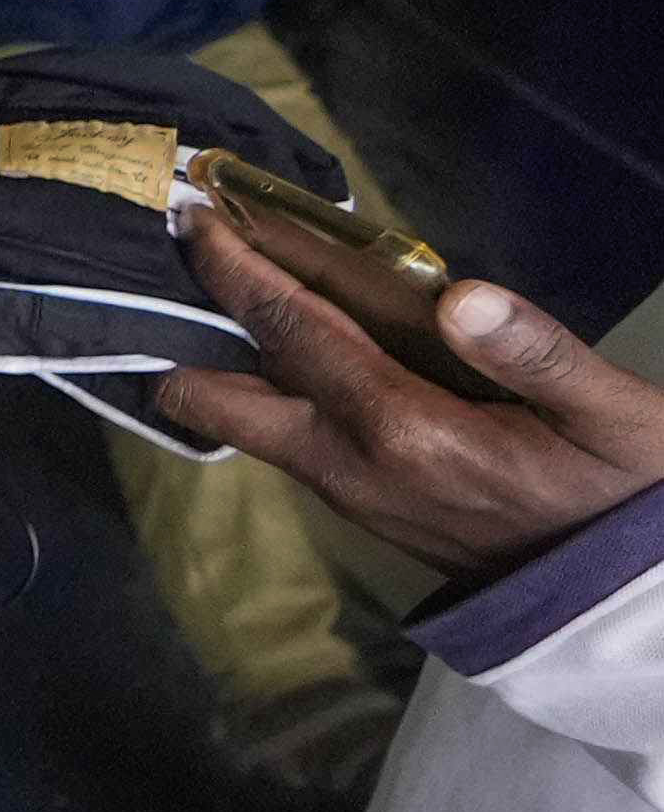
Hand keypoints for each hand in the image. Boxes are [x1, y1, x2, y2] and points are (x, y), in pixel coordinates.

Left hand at [161, 204, 663, 589]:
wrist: (623, 597)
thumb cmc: (623, 494)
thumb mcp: (612, 417)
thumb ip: (536, 351)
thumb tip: (460, 296)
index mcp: (407, 432)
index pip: (290, 332)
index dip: (234, 269)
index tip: (196, 214)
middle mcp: (351, 468)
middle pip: (219, 400)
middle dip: (190, 330)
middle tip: (202, 258)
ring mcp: (349, 496)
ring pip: (251, 423)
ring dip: (231, 359)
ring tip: (246, 283)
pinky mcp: (363, 510)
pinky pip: (290, 440)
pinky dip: (274, 388)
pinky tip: (310, 341)